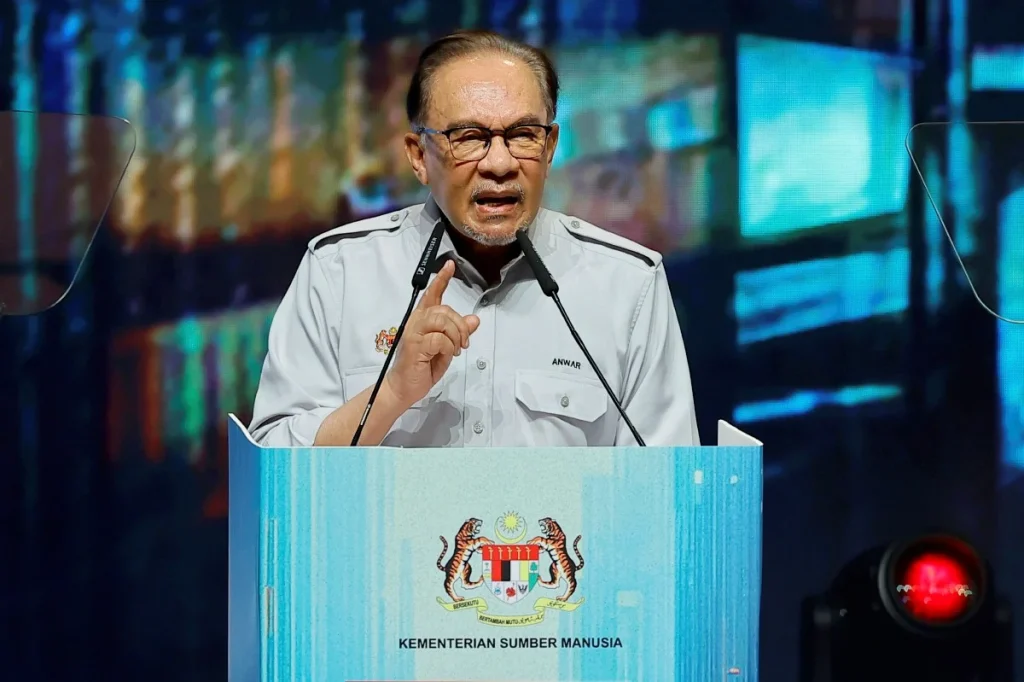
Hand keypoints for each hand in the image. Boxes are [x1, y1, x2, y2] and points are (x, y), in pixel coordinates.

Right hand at [385, 260, 479, 407]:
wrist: (405, 388)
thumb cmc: (422, 367)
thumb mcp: (447, 348)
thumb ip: (458, 333)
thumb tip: (474, 319)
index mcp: (423, 320)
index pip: (432, 294)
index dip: (442, 279)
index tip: (450, 265)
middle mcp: (416, 322)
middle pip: (443, 309)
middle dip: (460, 325)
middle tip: (464, 343)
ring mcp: (414, 332)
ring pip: (441, 319)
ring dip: (455, 335)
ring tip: (455, 349)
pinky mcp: (414, 345)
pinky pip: (439, 338)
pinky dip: (448, 347)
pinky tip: (445, 355)